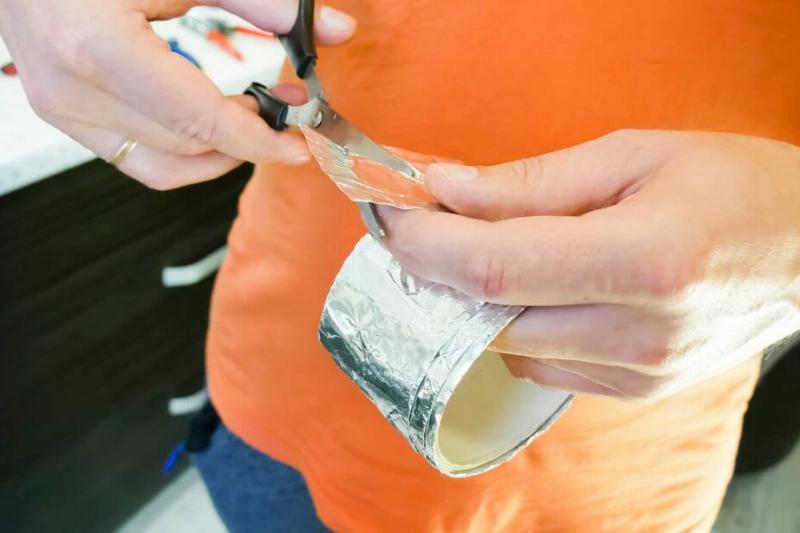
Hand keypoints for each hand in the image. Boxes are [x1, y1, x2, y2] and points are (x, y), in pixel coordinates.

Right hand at [0, 0, 355, 187]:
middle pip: (186, 146)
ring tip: (249, 111)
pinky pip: (135, 157)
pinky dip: (182, 150)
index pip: (198, 122)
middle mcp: (70, 89)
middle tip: (284, 104)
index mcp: (96, 47)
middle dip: (246, 137)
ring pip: (163, 165)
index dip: (259, 141)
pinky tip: (209, 119)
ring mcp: (60, 107)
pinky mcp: (61, 113)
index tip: (300, 144)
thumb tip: (334, 30)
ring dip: (217, 150)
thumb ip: (258, 0)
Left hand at [378, 130, 799, 400]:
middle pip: (491, 313)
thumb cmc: (730, 185)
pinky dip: (519, 324)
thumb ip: (528, 183)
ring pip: (507, 345)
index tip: (390, 215)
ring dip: (479, 299)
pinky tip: (539, 288)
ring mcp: (639, 372)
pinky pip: (541, 363)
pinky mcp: (636, 389)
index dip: (426, 244)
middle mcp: (640, 331)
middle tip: (424, 224)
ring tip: (490, 249)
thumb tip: (442, 189)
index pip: (496, 267)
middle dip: (439, 269)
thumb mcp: (631, 156)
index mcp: (644, 259)